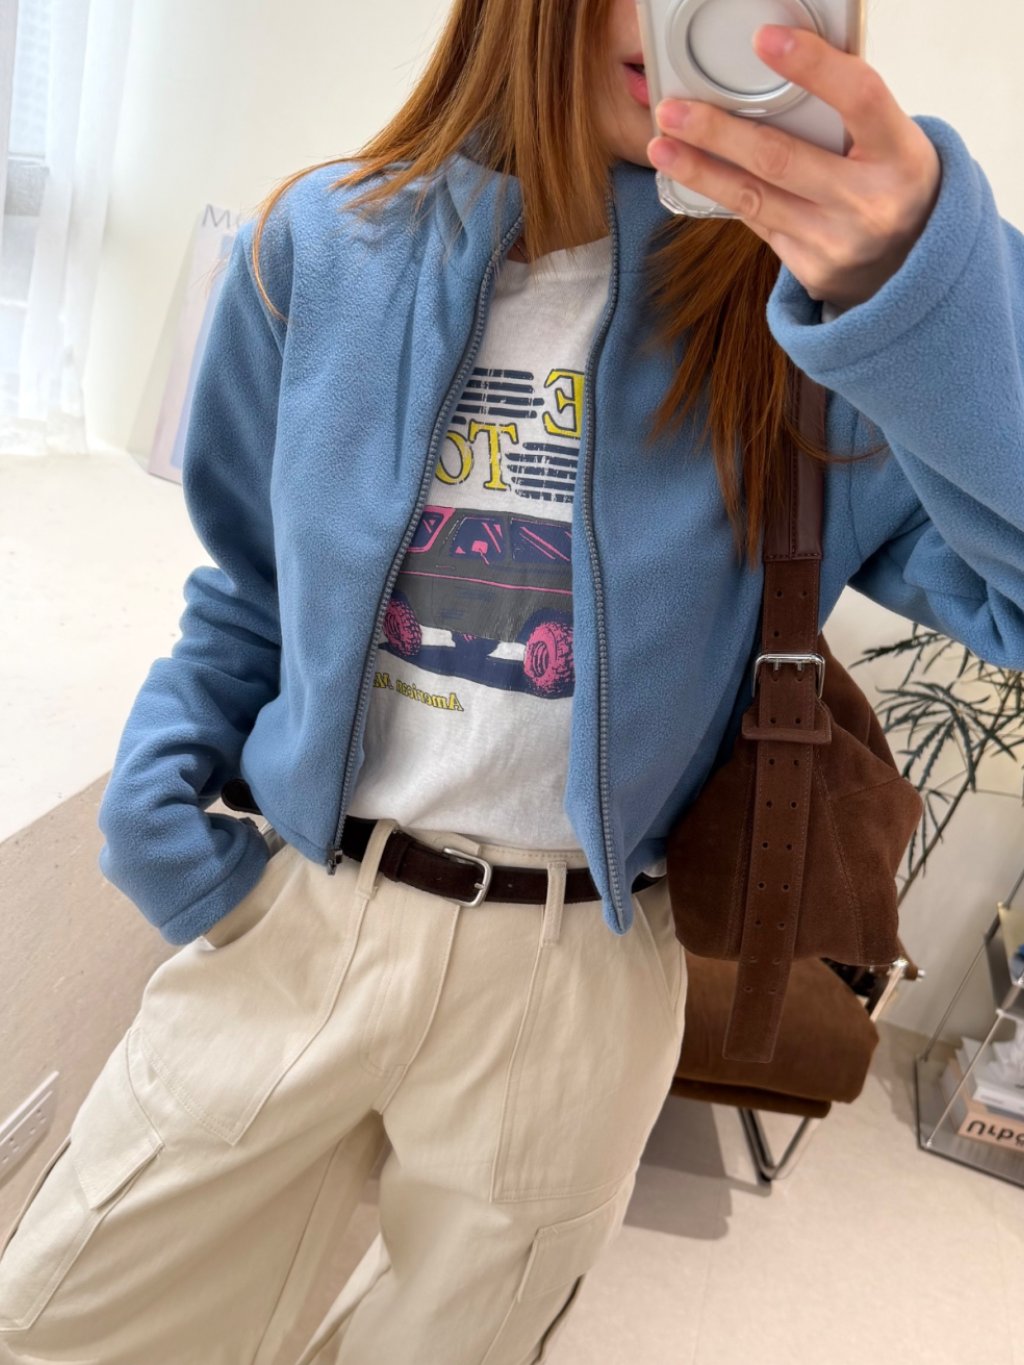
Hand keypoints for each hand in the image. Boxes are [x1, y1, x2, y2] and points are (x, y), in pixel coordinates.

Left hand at [646, 24, 941, 313]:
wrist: (912, 267)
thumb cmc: (892, 183)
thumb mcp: (890, 140)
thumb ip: (844, 111)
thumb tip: (777, 67)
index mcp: (901, 154)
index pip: (859, 97)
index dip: (812, 66)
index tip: (764, 40)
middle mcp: (869, 203)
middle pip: (781, 158)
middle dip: (719, 133)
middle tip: (673, 110)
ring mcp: (837, 242)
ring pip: (756, 198)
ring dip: (702, 169)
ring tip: (663, 145)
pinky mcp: (811, 270)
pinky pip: (757, 224)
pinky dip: (725, 195)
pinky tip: (694, 175)